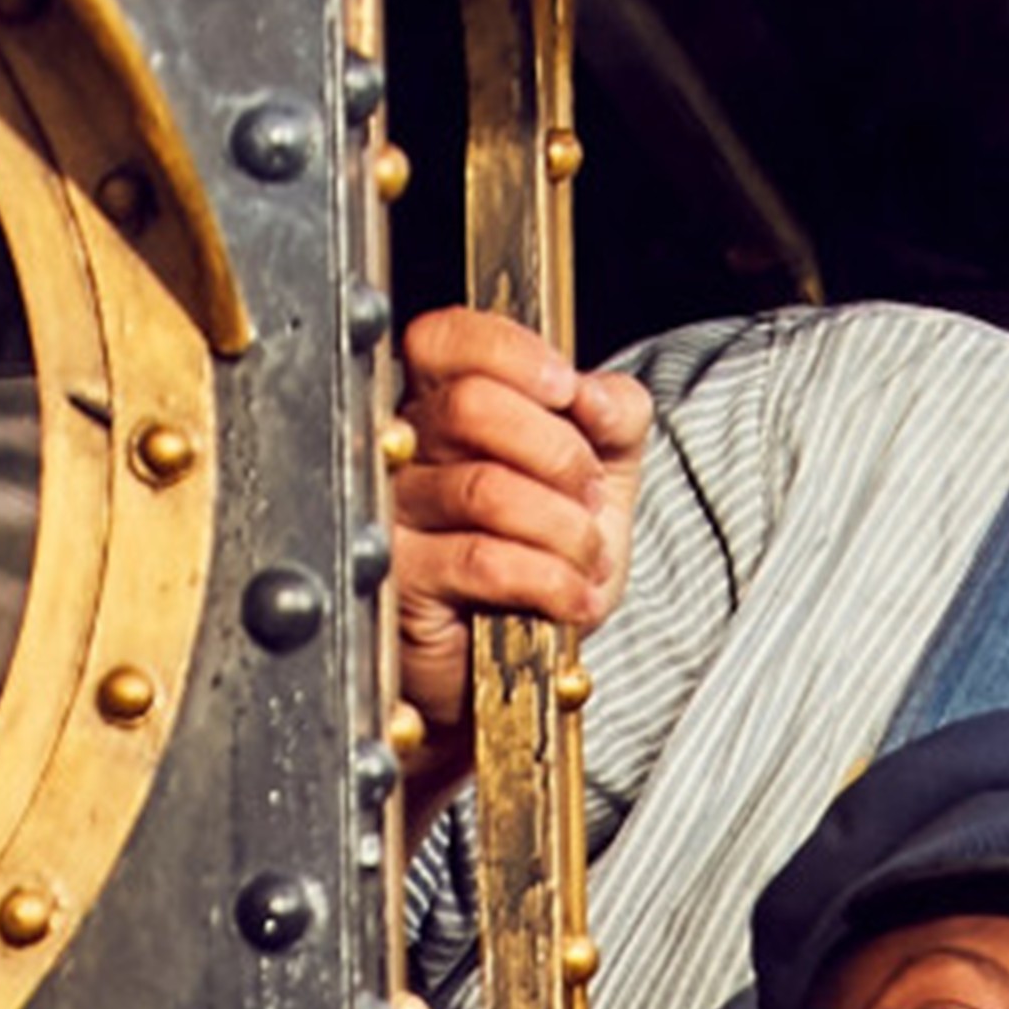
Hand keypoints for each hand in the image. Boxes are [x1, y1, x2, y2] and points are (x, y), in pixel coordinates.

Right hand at [385, 306, 654, 759]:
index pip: (445, 340)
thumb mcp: (599, 475)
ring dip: (564, 526)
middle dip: (558, 452)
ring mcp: (396, 516)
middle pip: (471, 405)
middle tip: (587, 495)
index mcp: (445, 407)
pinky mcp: (402, 582)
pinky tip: (574, 599)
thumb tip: (596, 393)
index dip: (507, 351)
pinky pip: (484, 561)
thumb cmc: (543, 563)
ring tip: (587, 557)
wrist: (517, 668)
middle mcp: (407, 453)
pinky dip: (551, 580)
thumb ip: (612, 415)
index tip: (563, 388)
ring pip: (486, 488)